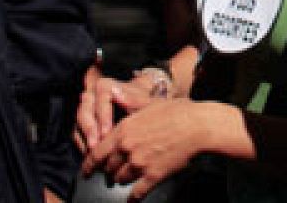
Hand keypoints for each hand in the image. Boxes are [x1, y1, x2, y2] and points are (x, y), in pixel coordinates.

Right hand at [74, 63, 157, 154]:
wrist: (139, 108)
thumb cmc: (142, 105)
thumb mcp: (143, 102)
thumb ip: (133, 99)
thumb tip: (118, 97)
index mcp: (105, 86)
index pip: (100, 98)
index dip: (103, 116)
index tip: (106, 133)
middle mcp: (91, 95)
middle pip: (84, 111)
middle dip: (90, 130)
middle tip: (96, 147)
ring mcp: (84, 109)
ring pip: (78, 123)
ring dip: (85, 140)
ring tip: (93, 154)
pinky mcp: (80, 123)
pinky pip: (77, 134)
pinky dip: (82, 145)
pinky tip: (91, 156)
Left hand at [84, 98, 222, 199]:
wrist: (198, 126)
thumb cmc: (178, 112)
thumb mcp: (149, 103)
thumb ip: (128, 102)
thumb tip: (114, 93)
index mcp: (124, 130)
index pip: (97, 152)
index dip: (89, 164)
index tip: (87, 170)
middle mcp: (128, 148)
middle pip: (108, 167)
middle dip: (109, 170)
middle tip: (110, 172)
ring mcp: (140, 163)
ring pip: (121, 178)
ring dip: (121, 179)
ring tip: (124, 178)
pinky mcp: (153, 175)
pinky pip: (137, 192)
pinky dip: (133, 198)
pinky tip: (131, 200)